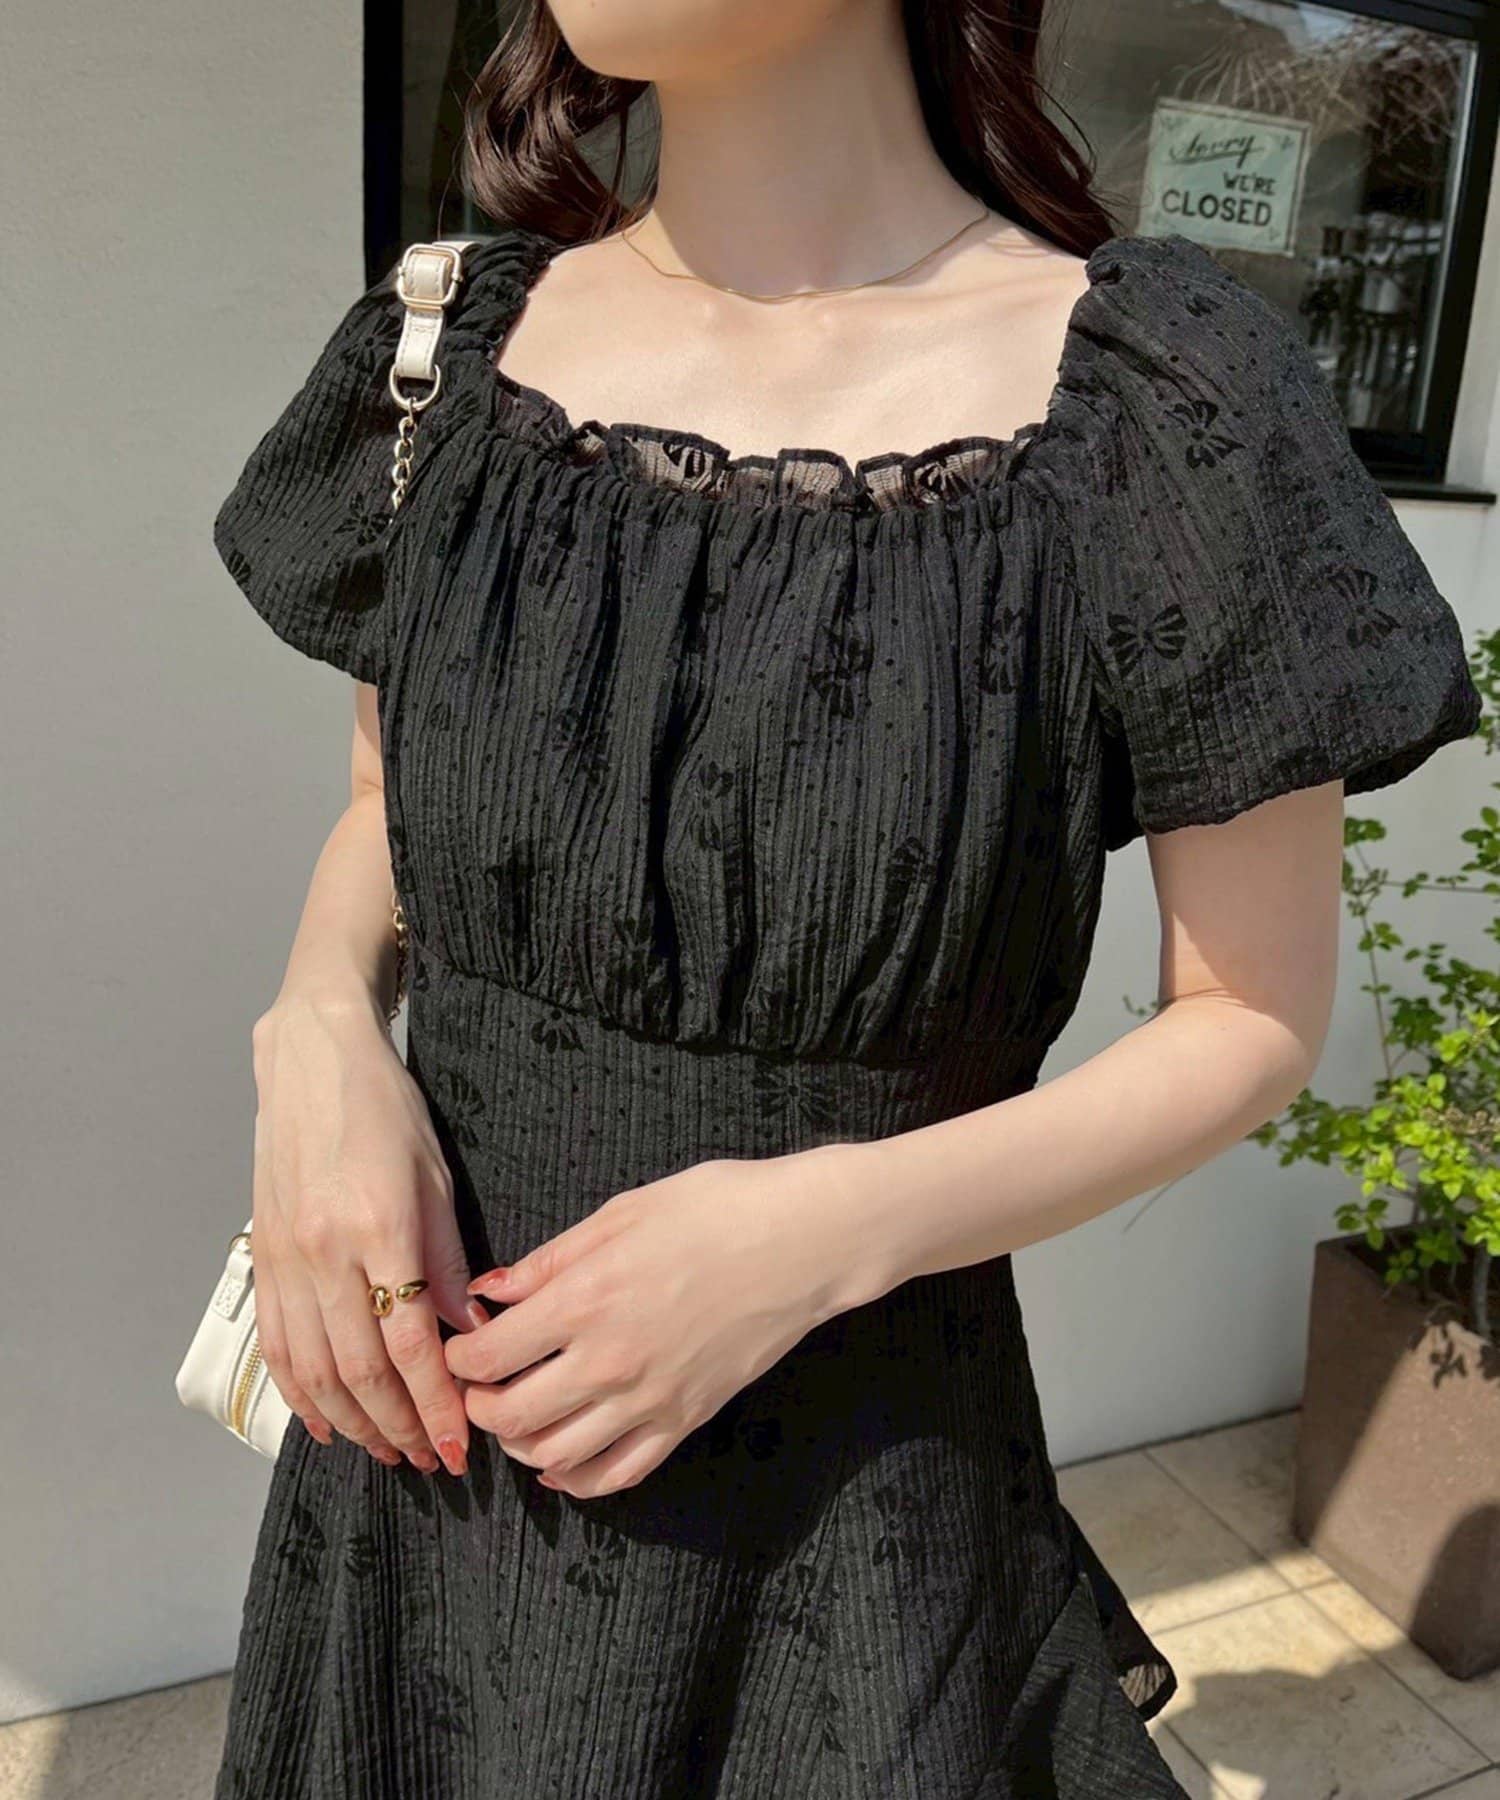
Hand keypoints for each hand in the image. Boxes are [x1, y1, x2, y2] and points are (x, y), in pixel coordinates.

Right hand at [248, 992, 488, 1474]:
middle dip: (400, 1428)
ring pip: (315, 1370)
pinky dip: (300, 1393)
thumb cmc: (385, 1109)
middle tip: (432, 1462)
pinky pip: (277, 1344)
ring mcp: (285, 1259)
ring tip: (389, 1451)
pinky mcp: (261, 1258)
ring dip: (354, 1422)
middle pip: (360, 1372)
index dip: (435, 1406)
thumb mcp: (435, 1177)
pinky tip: (325, 1421)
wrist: (311, 1060)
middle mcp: (324, 1253)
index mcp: (378, 1230)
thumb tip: (472, 1334)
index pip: (410, 1346)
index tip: (460, 1446)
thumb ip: (449, 1260)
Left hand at [444, 1142, 876, 1497]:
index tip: (460, 1345)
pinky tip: (560, 1463)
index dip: (458, 1357)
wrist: (804, 1242)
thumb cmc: (717, 1209)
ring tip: (514, 1416)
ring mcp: (649, 1400)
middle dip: (476, 1406)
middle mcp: (610, 1361)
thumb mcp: (622, 1213)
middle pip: (510, 1416)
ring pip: (554, 1456)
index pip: (487, 1357)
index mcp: (586, 1300)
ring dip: (518, 1444)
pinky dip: (575, 1479)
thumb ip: (549, 1260)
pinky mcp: (684, 1421)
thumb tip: (490, 1292)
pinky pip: (615, 1475)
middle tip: (477, 1385)